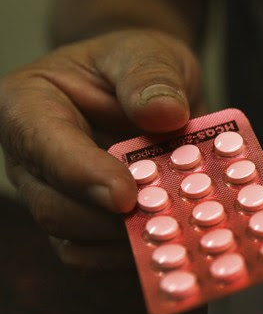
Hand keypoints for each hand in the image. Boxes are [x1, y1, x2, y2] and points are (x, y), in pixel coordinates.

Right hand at [0, 30, 202, 269]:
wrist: (147, 92)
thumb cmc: (137, 67)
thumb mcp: (148, 53)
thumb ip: (151, 77)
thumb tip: (165, 114)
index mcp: (29, 105)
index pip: (43, 146)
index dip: (84, 175)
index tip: (127, 195)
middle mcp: (31, 160)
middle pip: (56, 208)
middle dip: (115, 221)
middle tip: (170, 220)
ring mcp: (53, 199)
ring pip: (78, 244)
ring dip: (131, 244)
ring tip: (181, 232)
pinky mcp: (83, 229)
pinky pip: (101, 260)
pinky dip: (139, 258)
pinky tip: (178, 245)